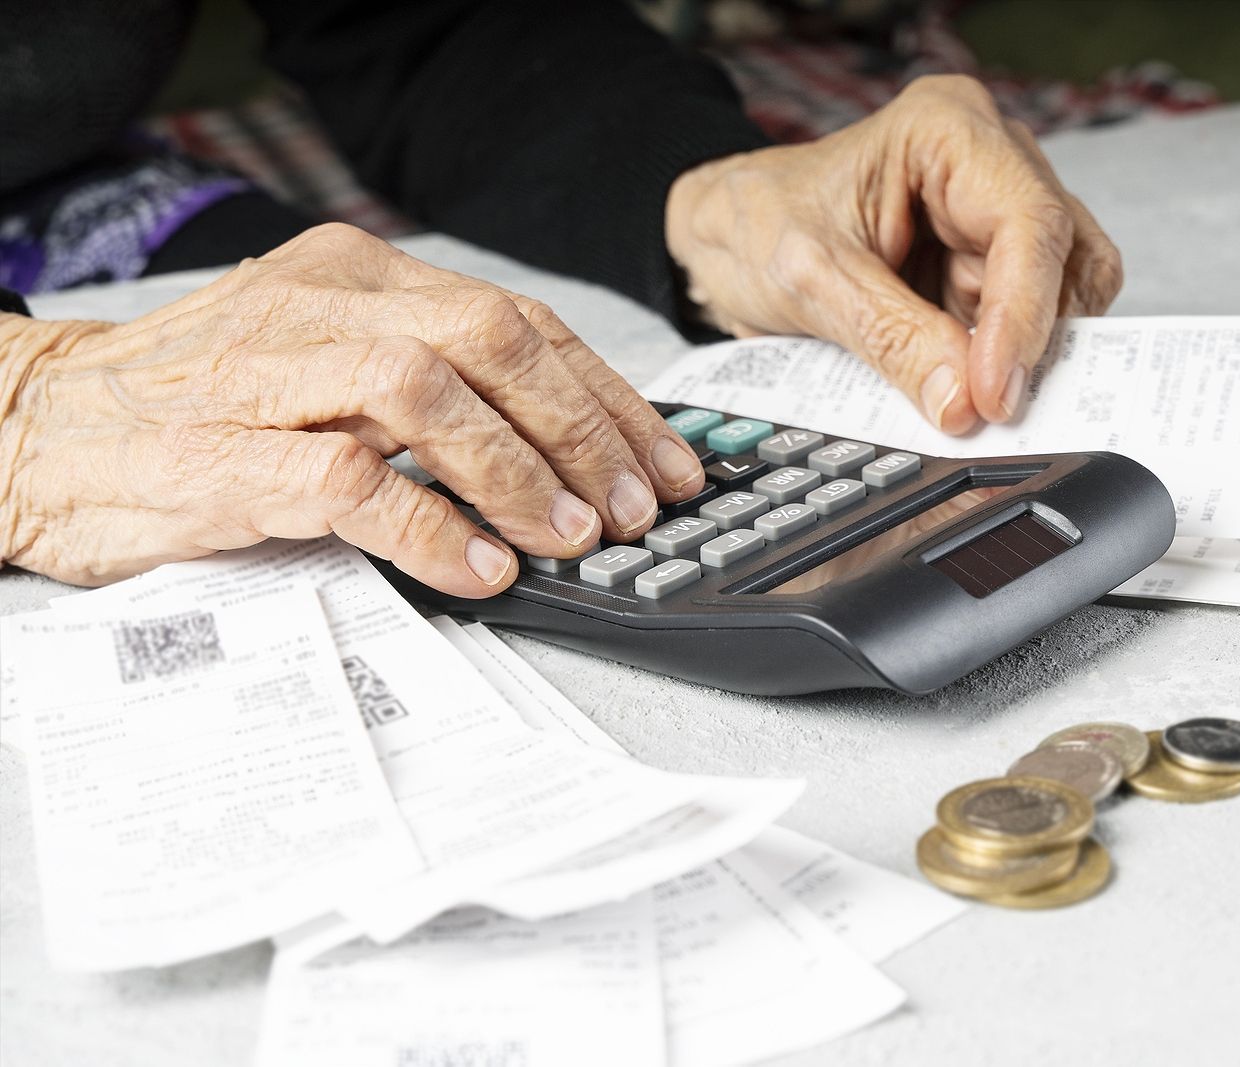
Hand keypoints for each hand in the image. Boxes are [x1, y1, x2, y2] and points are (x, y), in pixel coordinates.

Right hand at [0, 224, 705, 595]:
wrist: (43, 431)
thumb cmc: (203, 409)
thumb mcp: (330, 368)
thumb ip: (434, 389)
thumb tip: (567, 450)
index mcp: (360, 277)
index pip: (518, 321)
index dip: (606, 396)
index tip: (663, 461)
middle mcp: (323, 304)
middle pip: (493, 341)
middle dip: (584, 430)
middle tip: (636, 507)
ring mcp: (269, 371)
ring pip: (428, 392)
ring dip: (518, 471)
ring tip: (572, 538)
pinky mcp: (224, 451)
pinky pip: (351, 481)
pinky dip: (432, 527)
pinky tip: (482, 568)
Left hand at [665, 74, 1122, 432]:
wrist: (722, 236)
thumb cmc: (756, 223)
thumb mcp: (810, 281)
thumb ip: (892, 338)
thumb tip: (963, 401)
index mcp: (947, 129)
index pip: (1028, 220)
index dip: (1024, 313)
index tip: (996, 391)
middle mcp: (989, 162)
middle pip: (1062, 256)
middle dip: (1031, 338)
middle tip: (989, 407)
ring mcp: (993, 217)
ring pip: (1060, 294)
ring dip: (1020, 352)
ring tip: (964, 391)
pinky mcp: (987, 268)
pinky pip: (1027, 323)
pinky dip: (1003, 362)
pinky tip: (961, 382)